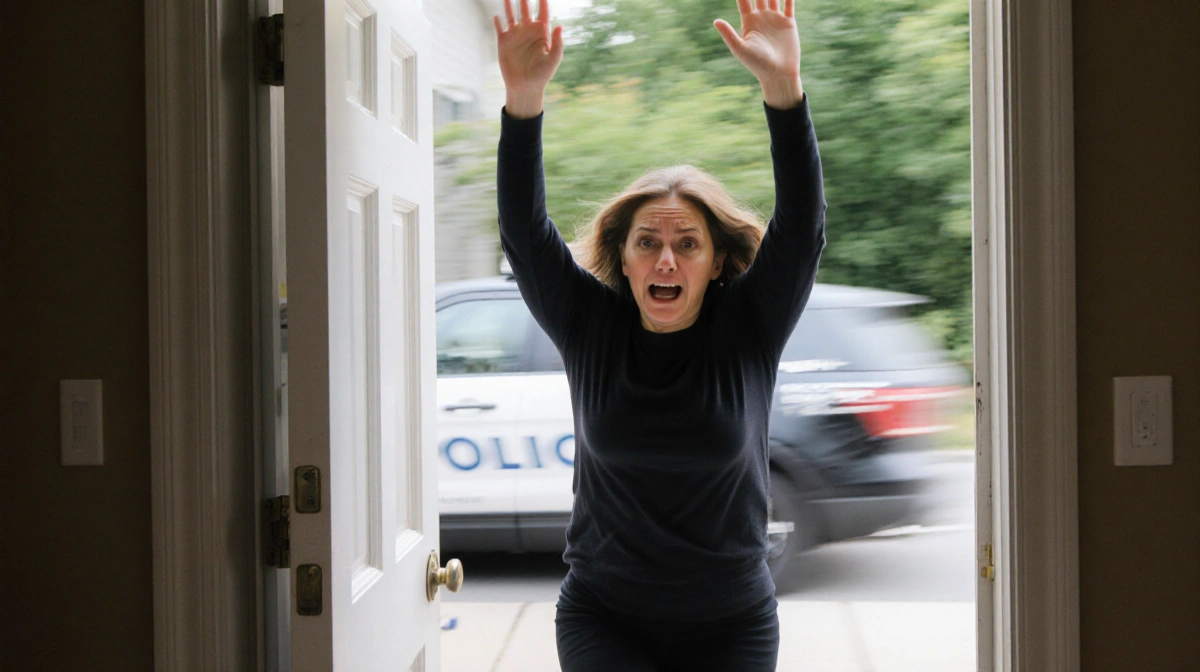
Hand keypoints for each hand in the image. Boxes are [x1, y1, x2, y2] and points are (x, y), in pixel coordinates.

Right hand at [493, 0, 563, 117]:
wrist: (525, 87)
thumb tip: (560, 25)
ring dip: (509, 4)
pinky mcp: (503, 42)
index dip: (543, 1)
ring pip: (511, 14)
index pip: (543, 12)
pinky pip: (499, 28)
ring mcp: (515, 35)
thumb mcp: (554, 59)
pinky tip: (497, 15)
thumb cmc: (542, 75)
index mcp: (541, 33)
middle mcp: (528, 31)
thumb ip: (558, 43)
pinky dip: (497, 21)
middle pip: (526, 9)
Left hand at [714, 0, 803, 107]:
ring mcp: (775, 19)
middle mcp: (761, 18)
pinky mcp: (789, 23)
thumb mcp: (740, 49)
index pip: (743, 0)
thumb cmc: (757, 65)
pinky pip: (789, 5)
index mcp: (748, 22)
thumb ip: (729, 34)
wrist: (778, 74)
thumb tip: (715, 21)